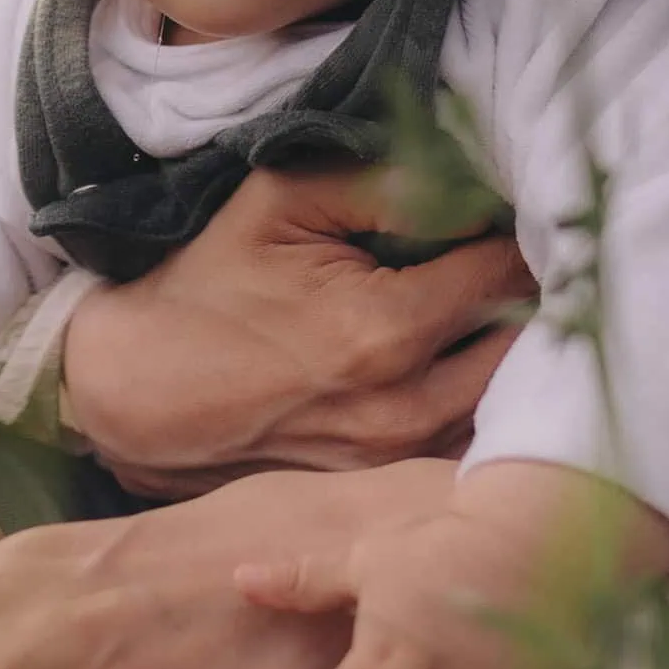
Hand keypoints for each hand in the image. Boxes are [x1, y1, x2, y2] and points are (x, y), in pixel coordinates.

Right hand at [61, 165, 531, 496]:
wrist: (130, 394)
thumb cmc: (201, 288)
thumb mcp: (276, 204)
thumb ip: (380, 184)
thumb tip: (470, 183)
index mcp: (385, 331)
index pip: (508, 272)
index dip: (525, 235)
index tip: (525, 213)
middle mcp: (406, 407)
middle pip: (529, 344)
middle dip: (538, 295)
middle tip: (531, 257)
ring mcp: (397, 457)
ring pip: (508, 399)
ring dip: (517, 352)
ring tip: (506, 306)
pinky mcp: (384, 484)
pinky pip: (469, 439)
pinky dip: (483, 400)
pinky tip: (466, 360)